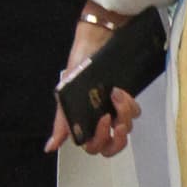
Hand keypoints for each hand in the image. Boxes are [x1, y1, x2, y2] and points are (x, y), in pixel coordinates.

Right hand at [45, 18, 141, 157]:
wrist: (97, 40)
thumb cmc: (78, 65)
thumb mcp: (66, 95)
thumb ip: (62, 121)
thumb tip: (51, 146)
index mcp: (84, 121)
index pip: (95, 146)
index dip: (100, 141)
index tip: (102, 121)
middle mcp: (100, 118)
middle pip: (113, 144)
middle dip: (118, 138)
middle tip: (118, 124)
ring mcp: (115, 109)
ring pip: (126, 127)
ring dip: (124, 114)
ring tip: (118, 94)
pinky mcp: (127, 99)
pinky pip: (135, 111)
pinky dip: (131, 104)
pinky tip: (122, 91)